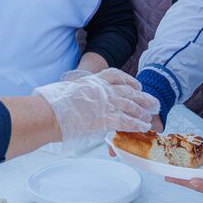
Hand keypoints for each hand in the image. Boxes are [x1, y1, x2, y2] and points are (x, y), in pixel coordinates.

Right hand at [35, 68, 159, 154]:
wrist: (49, 113)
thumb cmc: (53, 104)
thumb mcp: (68, 90)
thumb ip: (78, 92)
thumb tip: (76, 96)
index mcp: (93, 81)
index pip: (116, 75)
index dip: (129, 81)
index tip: (137, 85)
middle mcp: (103, 89)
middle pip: (129, 91)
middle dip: (143, 97)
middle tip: (153, 103)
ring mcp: (105, 102)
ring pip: (131, 105)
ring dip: (142, 112)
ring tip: (149, 117)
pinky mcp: (106, 117)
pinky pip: (126, 120)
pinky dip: (136, 124)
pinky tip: (143, 127)